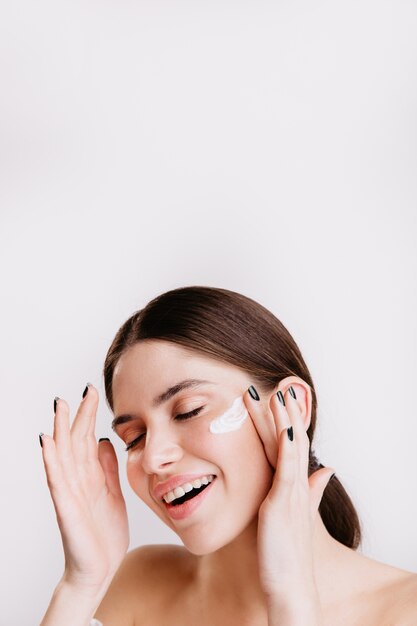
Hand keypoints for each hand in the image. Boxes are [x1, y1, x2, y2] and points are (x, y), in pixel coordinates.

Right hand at [39, 384, 128, 592]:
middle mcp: (77, 480)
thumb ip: (107, 468)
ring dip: (60, 430)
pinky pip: (57, 482)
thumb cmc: (103, 534)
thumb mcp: (112, 493)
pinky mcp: (66, 509)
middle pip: (75, 441)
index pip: (88, 438)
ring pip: (62, 456)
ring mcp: (69, 493)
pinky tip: (47, 444)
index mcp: (90, 476)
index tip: (93, 391)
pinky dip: (52, 462)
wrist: (99, 569)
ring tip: (59, 408)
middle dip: (77, 415)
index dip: (89, 415)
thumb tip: (105, 440)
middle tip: (79, 390)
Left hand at [244, 383, 333, 600]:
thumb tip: (326, 470)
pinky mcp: (284, 502)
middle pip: (291, 439)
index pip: (290, 444)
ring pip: (289, 447)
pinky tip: (286, 426)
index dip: (286, 420)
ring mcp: (291, 491)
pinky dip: (286, 445)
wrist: (290, 585)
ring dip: (285, 418)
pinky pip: (286, 468)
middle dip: (285, 412)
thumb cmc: (287, 552)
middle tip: (279, 383)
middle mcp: (296, 484)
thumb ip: (311, 489)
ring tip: (279, 392)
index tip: (279, 396)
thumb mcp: (297, 514)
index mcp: (293, 484)